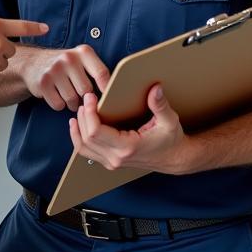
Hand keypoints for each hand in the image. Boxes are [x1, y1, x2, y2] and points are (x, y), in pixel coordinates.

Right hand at [13, 44, 109, 110]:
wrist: (33, 63)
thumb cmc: (65, 66)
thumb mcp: (81, 60)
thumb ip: (97, 71)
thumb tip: (115, 94)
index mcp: (83, 52)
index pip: (102, 73)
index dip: (107, 89)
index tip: (110, 100)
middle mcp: (68, 58)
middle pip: (86, 90)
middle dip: (84, 97)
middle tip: (80, 95)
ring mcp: (54, 70)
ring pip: (72, 100)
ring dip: (72, 104)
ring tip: (68, 95)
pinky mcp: (43, 82)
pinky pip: (58, 105)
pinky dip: (59, 105)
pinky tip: (56, 95)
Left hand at [68, 83, 189, 173]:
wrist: (175, 159)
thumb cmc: (171, 139)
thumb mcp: (170, 120)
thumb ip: (160, 105)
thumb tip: (156, 88)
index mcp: (127, 147)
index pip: (95, 133)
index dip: (89, 113)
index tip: (90, 97)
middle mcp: (116, 158)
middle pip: (86, 139)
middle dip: (83, 116)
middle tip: (86, 98)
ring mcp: (112, 163)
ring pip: (83, 148)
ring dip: (77, 129)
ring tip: (80, 111)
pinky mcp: (110, 163)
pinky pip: (88, 153)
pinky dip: (79, 139)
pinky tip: (79, 126)